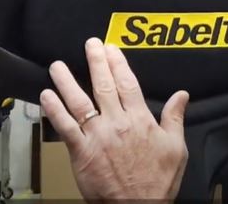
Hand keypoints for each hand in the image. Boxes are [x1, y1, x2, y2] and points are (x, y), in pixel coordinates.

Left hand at [40, 38, 188, 202]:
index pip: (128, 83)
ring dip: (67, 81)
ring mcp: (97, 136)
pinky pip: (65, 127)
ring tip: (58, 65)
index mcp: (140, 120)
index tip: (112, 48)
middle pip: (104, 85)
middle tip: (89, 44)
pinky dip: (54, 110)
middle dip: (95, 62)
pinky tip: (46, 96)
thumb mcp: (176, 148)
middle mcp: (117, 123)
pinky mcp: (82, 152)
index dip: (118, 63)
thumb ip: (175, 118)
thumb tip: (182, 95)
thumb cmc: (157, 182)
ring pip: (80, 102)